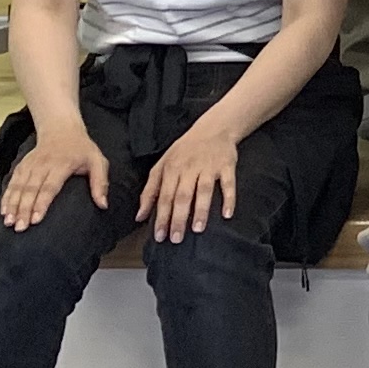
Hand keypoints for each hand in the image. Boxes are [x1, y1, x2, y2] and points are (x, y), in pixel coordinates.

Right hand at [1, 121, 111, 230]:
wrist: (61, 128)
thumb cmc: (82, 149)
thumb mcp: (97, 161)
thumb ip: (100, 183)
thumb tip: (103, 205)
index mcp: (62, 164)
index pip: (50, 186)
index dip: (42, 203)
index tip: (36, 220)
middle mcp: (43, 164)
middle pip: (31, 189)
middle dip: (24, 209)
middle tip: (20, 228)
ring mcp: (30, 164)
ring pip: (18, 186)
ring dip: (12, 204)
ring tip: (9, 222)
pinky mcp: (22, 165)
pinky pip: (12, 182)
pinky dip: (6, 196)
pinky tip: (3, 211)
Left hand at [144, 122, 242, 243]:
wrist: (214, 128)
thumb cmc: (185, 151)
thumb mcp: (162, 165)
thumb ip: (150, 191)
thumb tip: (140, 216)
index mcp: (172, 169)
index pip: (164, 196)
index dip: (161, 217)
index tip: (160, 236)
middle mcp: (190, 168)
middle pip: (183, 196)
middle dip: (179, 218)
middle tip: (176, 239)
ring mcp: (209, 167)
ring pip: (204, 190)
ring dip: (201, 210)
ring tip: (198, 229)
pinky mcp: (227, 165)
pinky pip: (229, 183)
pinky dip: (229, 198)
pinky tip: (227, 214)